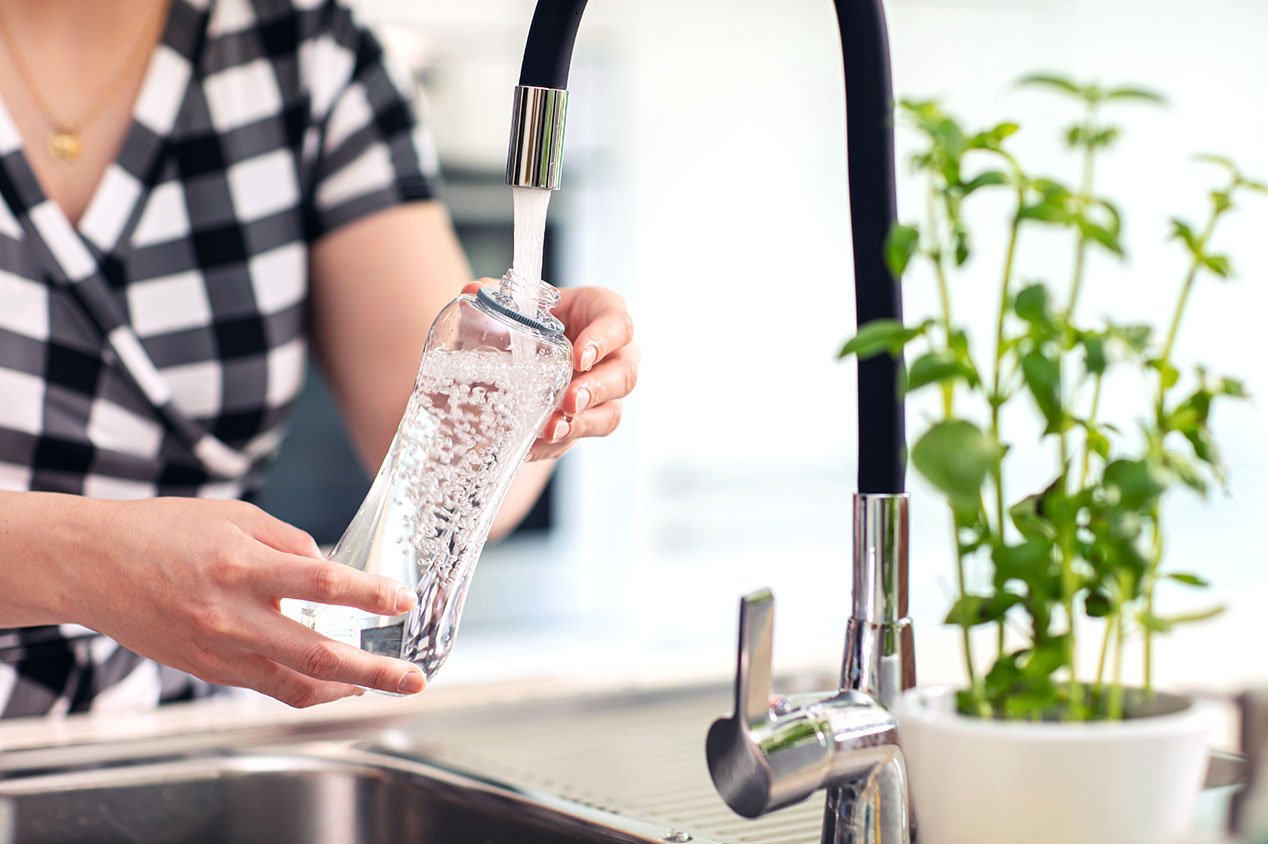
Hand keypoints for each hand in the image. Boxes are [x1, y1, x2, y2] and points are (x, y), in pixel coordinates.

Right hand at [68, 498, 425, 706]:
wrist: (93, 565)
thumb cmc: (166, 531)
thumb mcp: (235, 516)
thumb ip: (290, 543)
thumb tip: (331, 571)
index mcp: (241, 566)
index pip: (323, 585)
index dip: (370, 594)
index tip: (403, 600)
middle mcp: (231, 616)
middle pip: (318, 653)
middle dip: (374, 669)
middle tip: (414, 677)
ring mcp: (218, 651)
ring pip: (297, 683)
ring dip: (348, 688)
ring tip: (383, 684)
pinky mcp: (208, 670)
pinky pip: (270, 687)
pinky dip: (309, 688)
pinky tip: (335, 681)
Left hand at [464, 282, 639, 459]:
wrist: (527, 350)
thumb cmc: (536, 317)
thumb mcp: (519, 303)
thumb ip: (499, 298)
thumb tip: (472, 291)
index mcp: (603, 315)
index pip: (618, 324)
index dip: (604, 340)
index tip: (580, 356)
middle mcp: (615, 355)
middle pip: (623, 374)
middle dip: (597, 390)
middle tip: (569, 401)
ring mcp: (608, 392)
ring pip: (612, 412)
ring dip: (584, 423)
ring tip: (553, 429)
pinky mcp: (591, 420)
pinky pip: (584, 436)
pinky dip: (559, 442)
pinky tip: (535, 444)